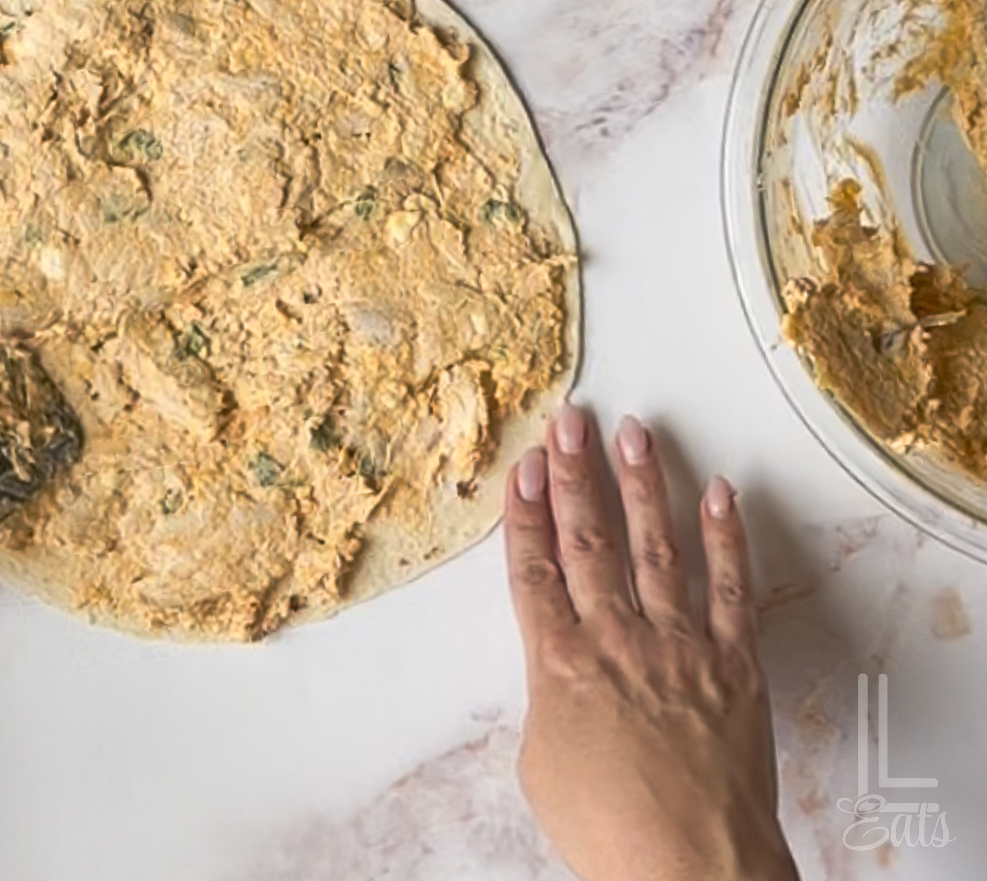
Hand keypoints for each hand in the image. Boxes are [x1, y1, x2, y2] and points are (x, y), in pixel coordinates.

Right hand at [505, 404, 798, 880]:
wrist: (690, 868)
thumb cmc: (610, 831)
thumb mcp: (541, 764)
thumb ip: (548, 699)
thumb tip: (560, 672)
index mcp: (559, 663)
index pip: (534, 568)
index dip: (526, 511)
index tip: (523, 465)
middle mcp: (617, 640)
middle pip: (588, 539)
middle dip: (574, 474)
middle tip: (569, 421)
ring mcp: (680, 645)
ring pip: (656, 547)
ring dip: (642, 485)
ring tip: (632, 433)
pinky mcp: (734, 664)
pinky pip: (731, 586)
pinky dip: (726, 536)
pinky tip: (718, 492)